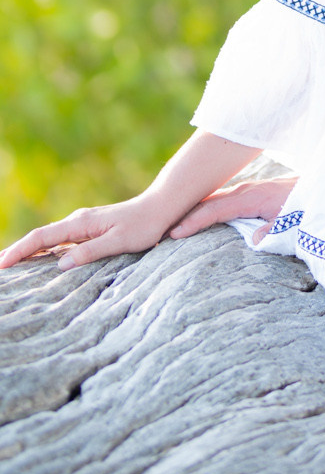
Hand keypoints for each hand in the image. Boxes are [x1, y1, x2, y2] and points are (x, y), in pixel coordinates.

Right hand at [0, 192, 174, 270]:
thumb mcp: (119, 242)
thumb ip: (90, 252)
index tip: (2, 263)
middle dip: (17, 251)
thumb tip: (60, 264)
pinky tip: (39, 261)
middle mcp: (78, 222)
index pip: (42, 237)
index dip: (20, 250)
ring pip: (48, 239)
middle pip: (39, 237)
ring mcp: (82, 225)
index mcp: (81, 224)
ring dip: (29, 251)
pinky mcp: (89, 230)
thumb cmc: (144, 226)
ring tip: (11, 266)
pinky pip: (60, 241)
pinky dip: (44, 250)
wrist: (160, 207)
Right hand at [169, 176, 297, 243]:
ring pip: (214, 200)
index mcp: (252, 198)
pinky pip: (223, 201)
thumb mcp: (293, 223)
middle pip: (208, 202)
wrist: (323, 189)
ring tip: (172, 226)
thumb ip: (274, 232)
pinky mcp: (252, 194)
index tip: (174, 233)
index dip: (193, 222)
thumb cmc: (307, 208)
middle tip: (160, 231)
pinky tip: (199, 218)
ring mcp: (248, 191)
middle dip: (185, 215)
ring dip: (194, 211)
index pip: (215, 210)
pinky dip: (207, 209)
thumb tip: (254, 242)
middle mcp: (246, 191)